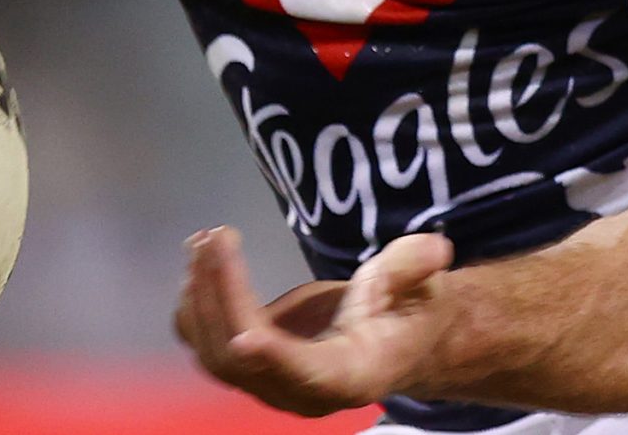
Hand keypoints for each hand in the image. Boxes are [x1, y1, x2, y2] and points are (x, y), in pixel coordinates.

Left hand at [174, 224, 455, 415]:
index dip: (277, 359)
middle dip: (224, 295)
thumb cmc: (412, 310)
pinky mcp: (251, 363)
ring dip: (201, 295)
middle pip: (245, 360)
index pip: (308, 374)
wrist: (394, 335)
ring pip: (215, 354)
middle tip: (218, 237)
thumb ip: (415, 268)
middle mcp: (303, 391)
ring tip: (203, 240)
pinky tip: (200, 255)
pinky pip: (206, 342)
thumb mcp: (425, 286)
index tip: (245, 336)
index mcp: (352, 375)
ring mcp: (271, 382)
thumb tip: (433, 250)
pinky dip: (194, 302)